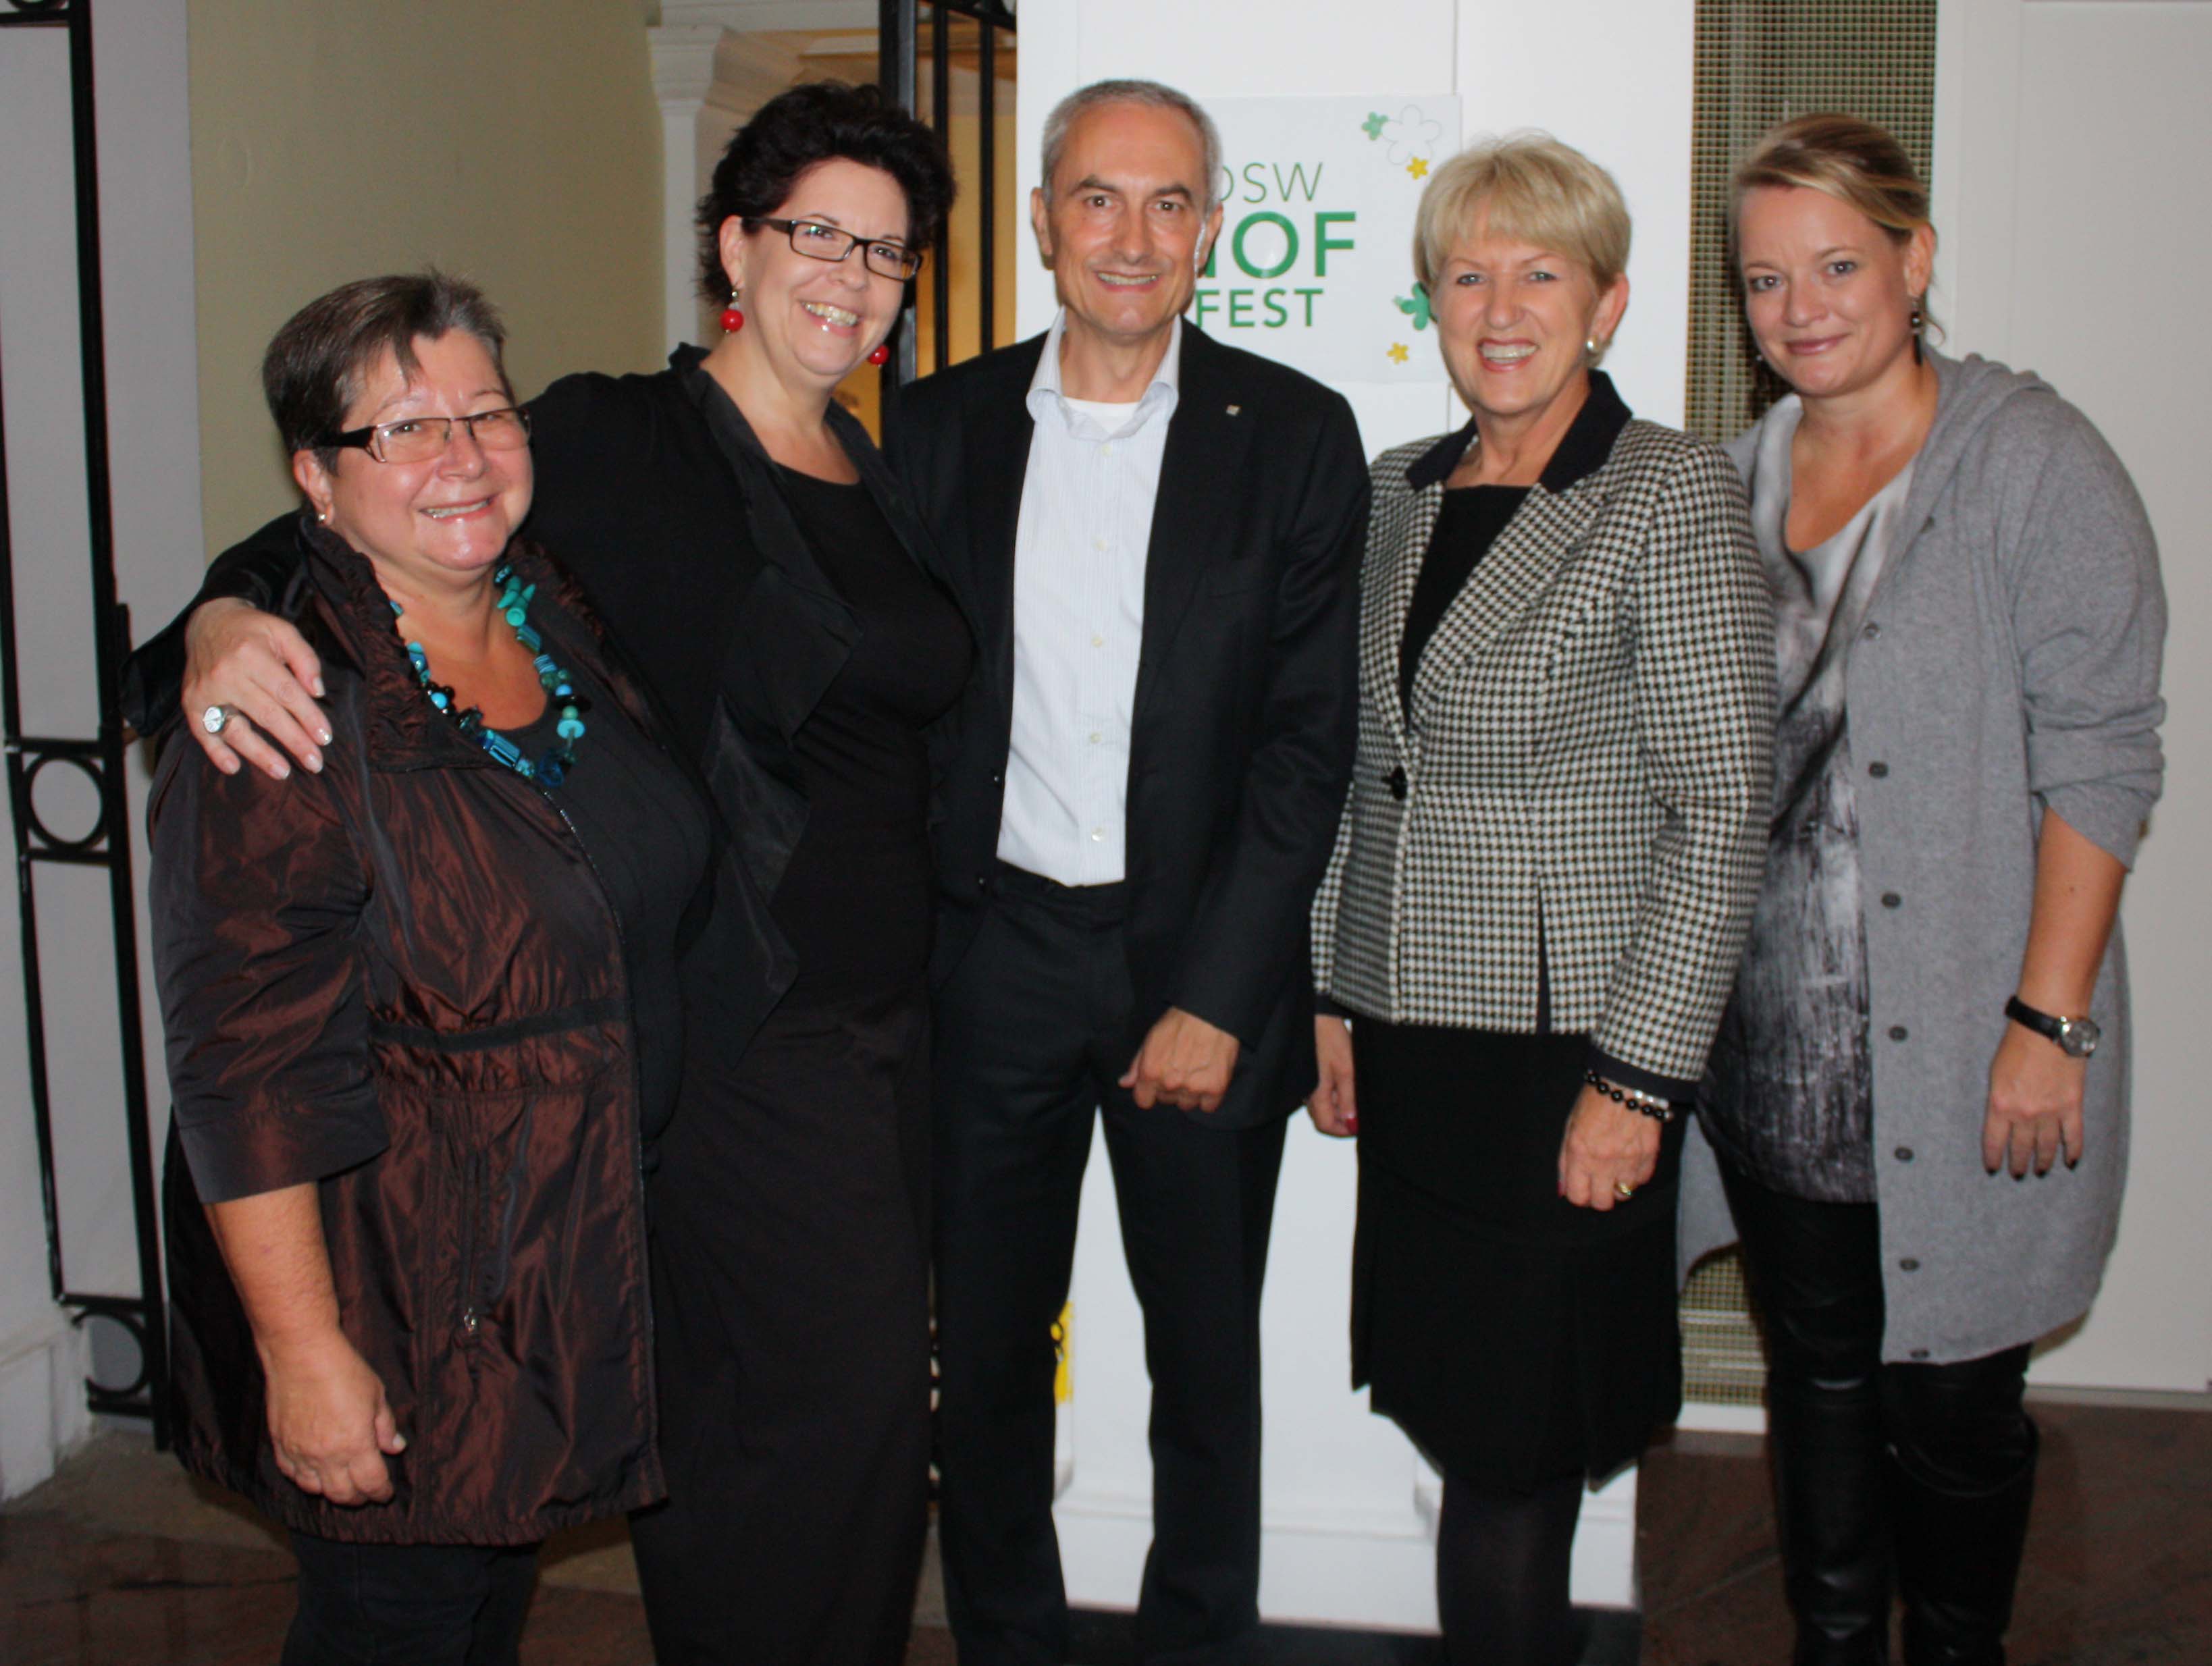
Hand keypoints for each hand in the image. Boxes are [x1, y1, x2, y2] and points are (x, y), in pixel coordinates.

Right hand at [183, 599, 329, 779]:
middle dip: (294, 741)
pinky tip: (233, 767)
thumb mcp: (283, 631)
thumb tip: (317, 692)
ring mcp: (206, 690)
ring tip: (283, 772)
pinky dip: (215, 751)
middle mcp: (226, 674)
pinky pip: (202, 731)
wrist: (208, 621)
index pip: (286, 692)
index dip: (308, 717)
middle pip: (266, 714)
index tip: (325, 737)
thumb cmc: (252, 630)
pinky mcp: (191, 702)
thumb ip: (304, 659)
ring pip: (235, 728)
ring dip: (259, 754)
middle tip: (315, 763)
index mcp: (252, 654)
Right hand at [259, 1331, 404, 1505]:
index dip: (381, 1492)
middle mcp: (326, 1455)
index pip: (371, 1483)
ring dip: (331, 1492)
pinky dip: (305, 1480)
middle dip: (358, 1498)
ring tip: (342, 1485)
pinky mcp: (280, 1444)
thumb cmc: (344, 1369)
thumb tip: (396, 1448)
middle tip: (366, 1493)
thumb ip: (386, 1426)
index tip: (386, 1493)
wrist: (301, 1354)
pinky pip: (292, 1474)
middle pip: (343, 1494)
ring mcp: (300, 1452)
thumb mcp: (376, 1395)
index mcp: (355, 1445)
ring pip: (315, 1489)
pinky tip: (314, 1475)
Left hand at [1121, 1007, 1241, 1112]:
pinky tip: (1209, 1079)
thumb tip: (1125, 1083)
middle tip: (1181, 1068)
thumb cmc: (1180, 1021)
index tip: (1158, 1083)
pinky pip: (1208, 1106)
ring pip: (1186, 1104)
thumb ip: (1137, 1065)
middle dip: (1171, 1088)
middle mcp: (1169, 1083)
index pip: (1144, 1100)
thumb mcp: (1151, 1038)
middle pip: (1166, 1100)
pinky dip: (1208, 1096)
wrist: (1210, 1013)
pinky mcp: (1214, 1088)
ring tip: (1196, 1072)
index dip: (1150, 1092)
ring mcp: (1193, 1087)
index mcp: (1150, 1072)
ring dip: (1190, 1093)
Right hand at [1306, 1015, 1357, 1136]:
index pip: (1326, 1125)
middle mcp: (1308, 1093)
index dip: (1343, 1129)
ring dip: (1340, 1106)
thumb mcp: (1347, 1071)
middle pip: (1324, 1118)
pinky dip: (1335, 1095)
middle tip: (1360, 1111)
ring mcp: (1309, 1085)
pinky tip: (1346, 1082)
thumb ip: (1349, 1098)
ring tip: (1355, 1093)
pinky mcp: (1312, 1076)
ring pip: (1324, 1107)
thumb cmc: (1331, 1040)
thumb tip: (1351, 1120)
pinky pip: (1322, 1094)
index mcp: (1316, 1093)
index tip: (1359, 1124)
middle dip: (1343, 1119)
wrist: (1318, 1018)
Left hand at [1557, 1083, 1661, 1211]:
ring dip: (1619, 1186)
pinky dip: (1636, 1175)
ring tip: (1616, 1169)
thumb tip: (1562, 1190)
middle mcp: (1603, 1162)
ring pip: (1624, 1195)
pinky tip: (1630, 1160)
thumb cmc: (1594, 1103)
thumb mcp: (1570, 1128)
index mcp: (1580, 1154)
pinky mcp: (1648, 1157)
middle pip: (1602, 1203)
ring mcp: (1628, 1161)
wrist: (1626, 1085)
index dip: (1579, 1196)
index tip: (1582, 1188)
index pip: (1578, 1197)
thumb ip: (1565, 1162)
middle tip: (1599, 1183)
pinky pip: (1642, 1180)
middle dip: (1599, 1197)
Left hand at [1982, 1020, 2086, 1176]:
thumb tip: (2004, 1117)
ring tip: (2039, 1170)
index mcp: (2000, 1105)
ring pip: (2046, 1146)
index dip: (1994, 1158)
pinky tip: (2071, 1161)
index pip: (1994, 1141)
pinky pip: (2073, 1135)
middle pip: (2021, 1147)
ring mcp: (2050, 1112)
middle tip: (2018, 1173)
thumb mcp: (1995, 1073)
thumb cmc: (2017, 1044)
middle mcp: (2024, 1114)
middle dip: (2018, 1163)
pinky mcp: (2072, 1106)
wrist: (2047, 1029)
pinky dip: (2073, 1150)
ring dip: (2043, 1161)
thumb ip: (2000, 1098)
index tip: (1994, 1168)